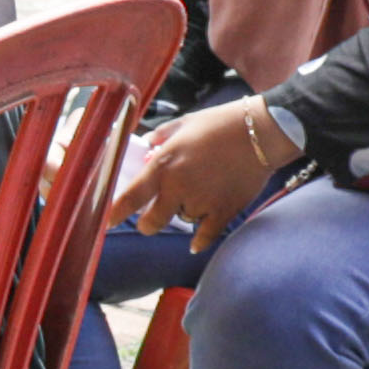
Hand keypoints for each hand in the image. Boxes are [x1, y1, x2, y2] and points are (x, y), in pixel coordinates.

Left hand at [107, 100, 292, 243]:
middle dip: (147, 224)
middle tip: (149, 221)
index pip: (130, 197)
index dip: (115, 213)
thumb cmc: (220, 123)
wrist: (261, 132)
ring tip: (197, 195)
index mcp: (163, 165)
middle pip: (152, 222)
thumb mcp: (183, 123)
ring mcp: (201, 202)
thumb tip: (147, 149)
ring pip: (183, 220)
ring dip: (184, 213)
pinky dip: (199, 241)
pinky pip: (206, 236)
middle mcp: (178, 187)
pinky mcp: (224, 211)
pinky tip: (194, 245)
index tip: (107, 222)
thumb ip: (160, 138)